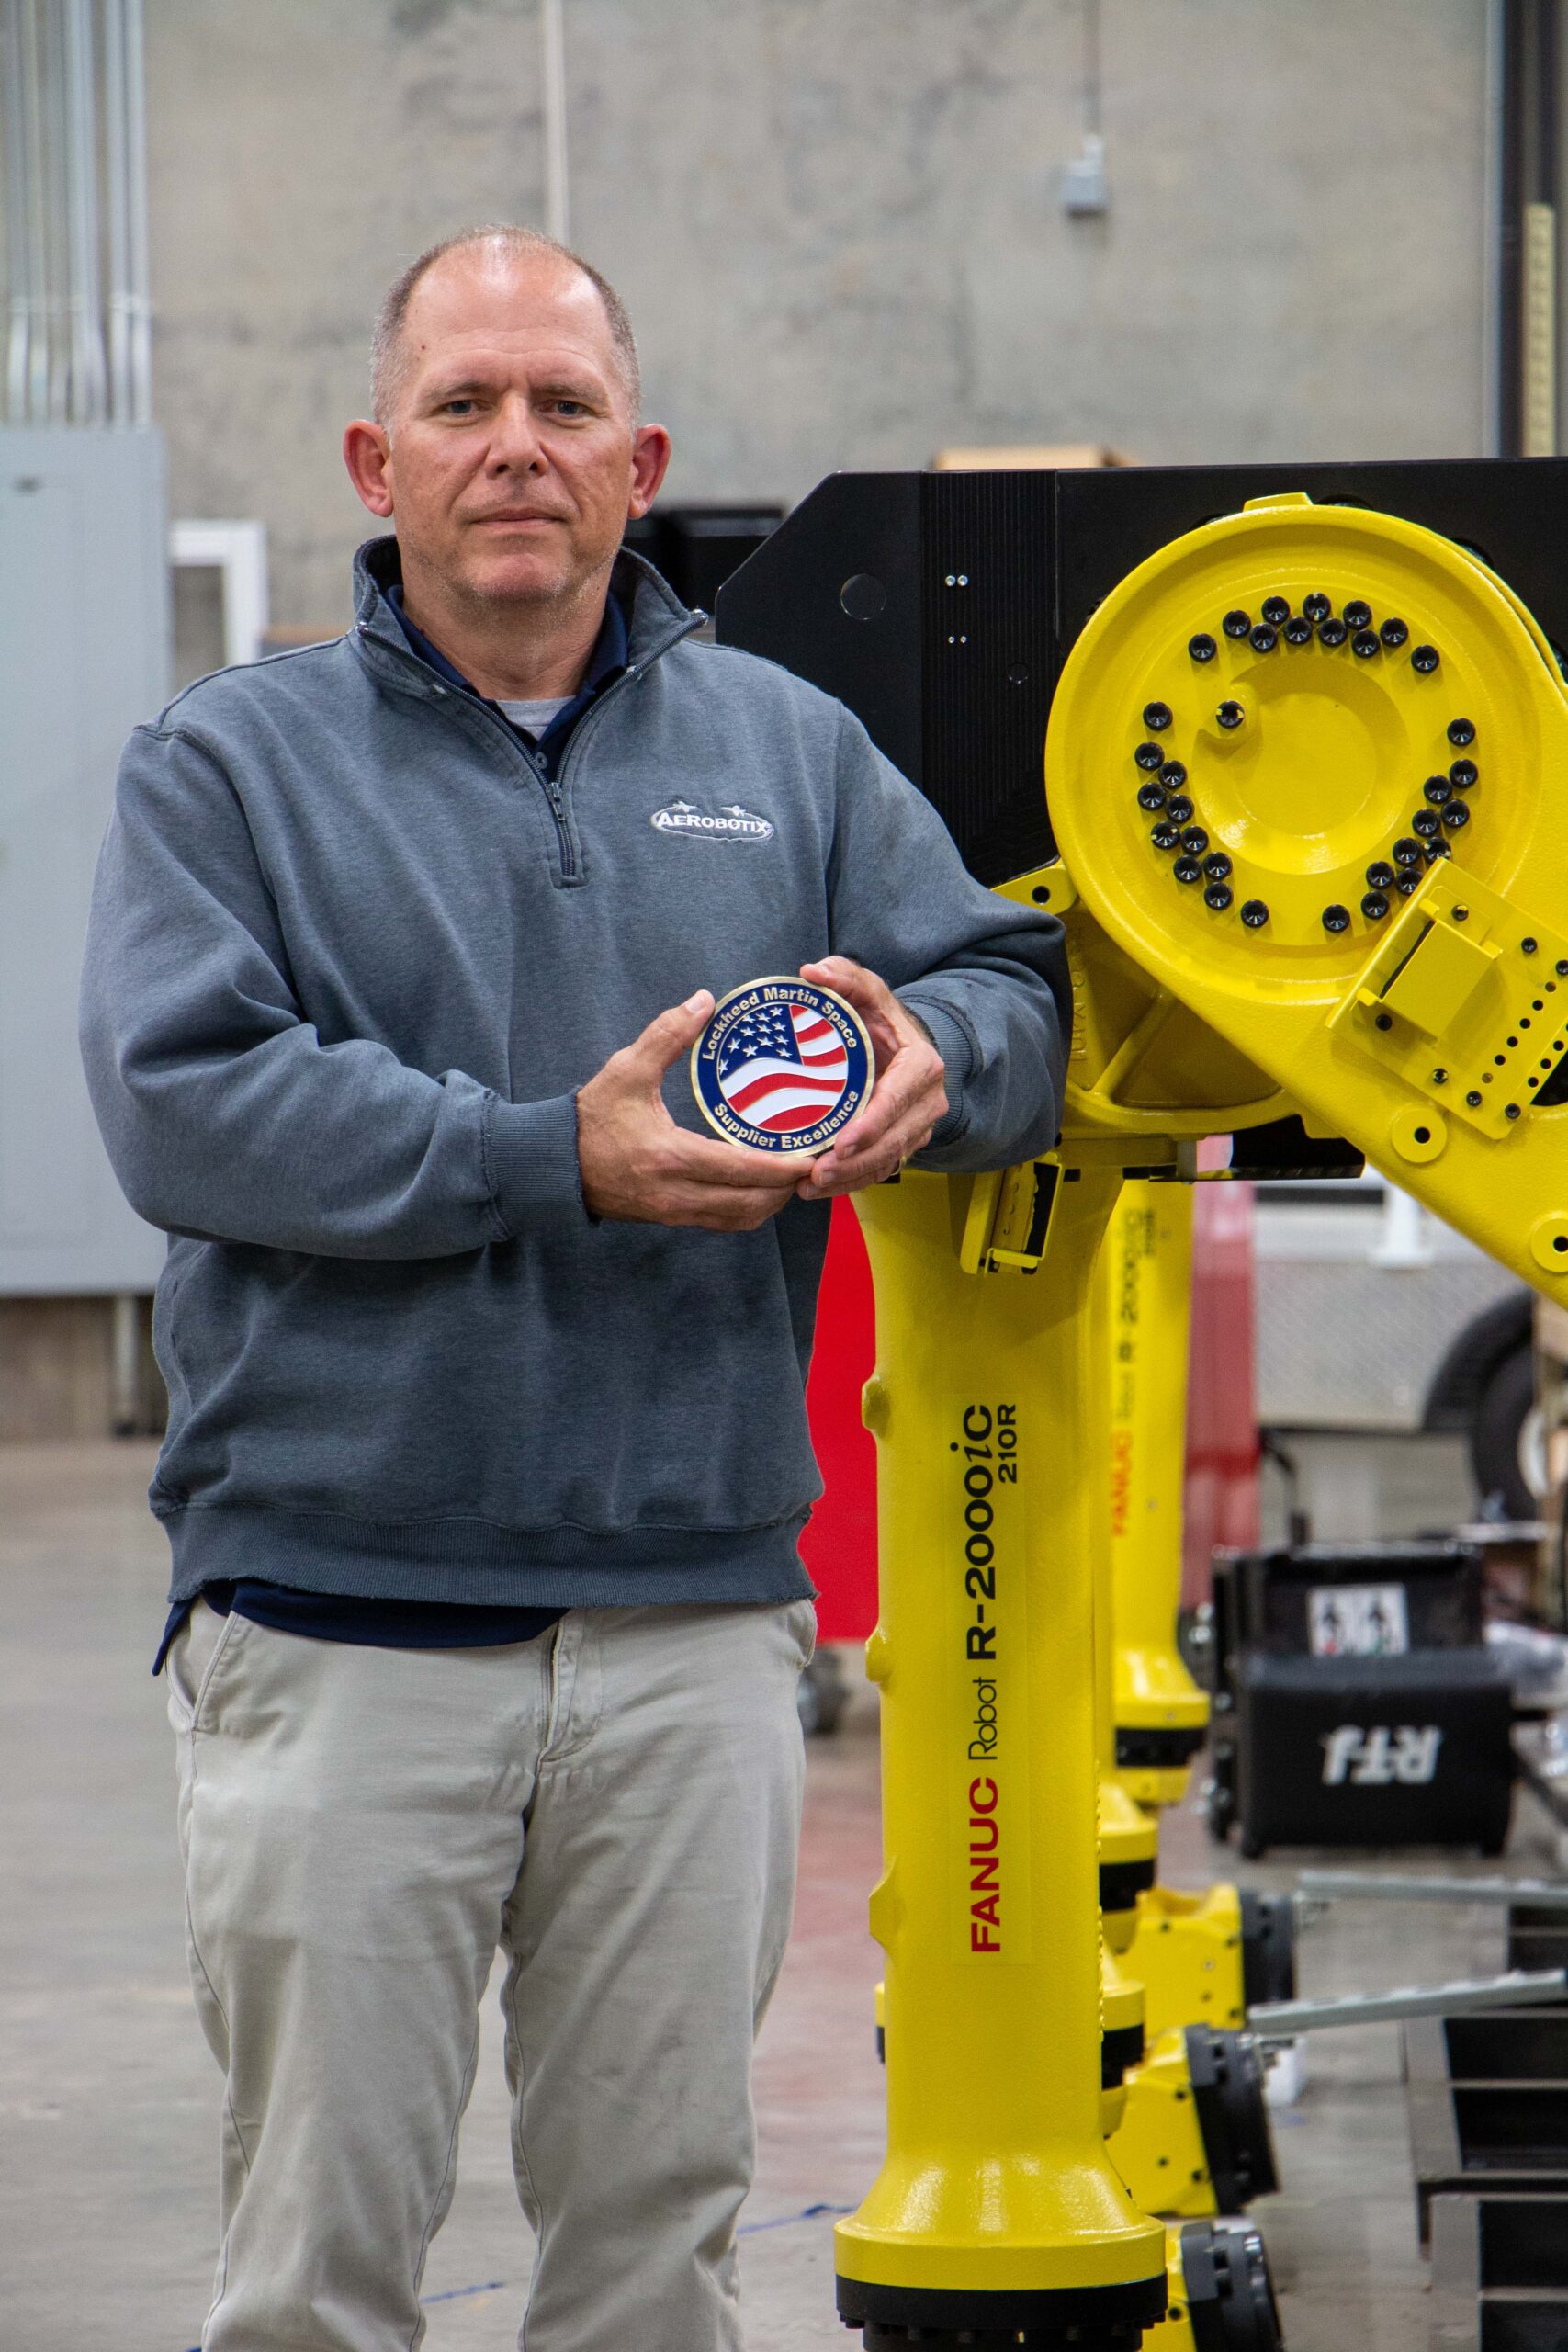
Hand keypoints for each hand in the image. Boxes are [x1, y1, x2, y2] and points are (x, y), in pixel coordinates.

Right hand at [577, 992, 798, 1228]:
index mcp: (672, 1157)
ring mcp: (675, 1211)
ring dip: (770, 1202)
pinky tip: (759, 1186)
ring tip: (791, 1175)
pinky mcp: (671, 1218)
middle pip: (751, 1204)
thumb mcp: (627, 1069)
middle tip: (812, 1163)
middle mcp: (678, 1193)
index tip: (811, 1155)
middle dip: (787, 1188)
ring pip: (739, 1220)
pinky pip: (722, 1222)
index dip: (782, 1168)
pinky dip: (748, 1209)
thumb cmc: (591, 1117)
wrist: (555, 1164)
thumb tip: (705, 1000)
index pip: (742, 1171)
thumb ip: (667, 1035)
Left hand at [792, 956, 947, 1200]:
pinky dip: (851, 1182)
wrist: (901, 1044)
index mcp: (922, 1067)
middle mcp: (927, 1102)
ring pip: (886, 1162)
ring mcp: (916, 1127)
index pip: (898, 1100)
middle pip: (893, 1141)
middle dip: (856, 1163)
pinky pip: (880, 1170)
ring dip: (850, 1179)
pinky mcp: (902, 1144)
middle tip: (817, 1172)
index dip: (872, 1124)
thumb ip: (846, 977)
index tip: (842, 1142)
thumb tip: (812, 971)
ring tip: (810, 1186)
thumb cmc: (881, 1018)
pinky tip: (817, 1188)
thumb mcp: (869, 992)